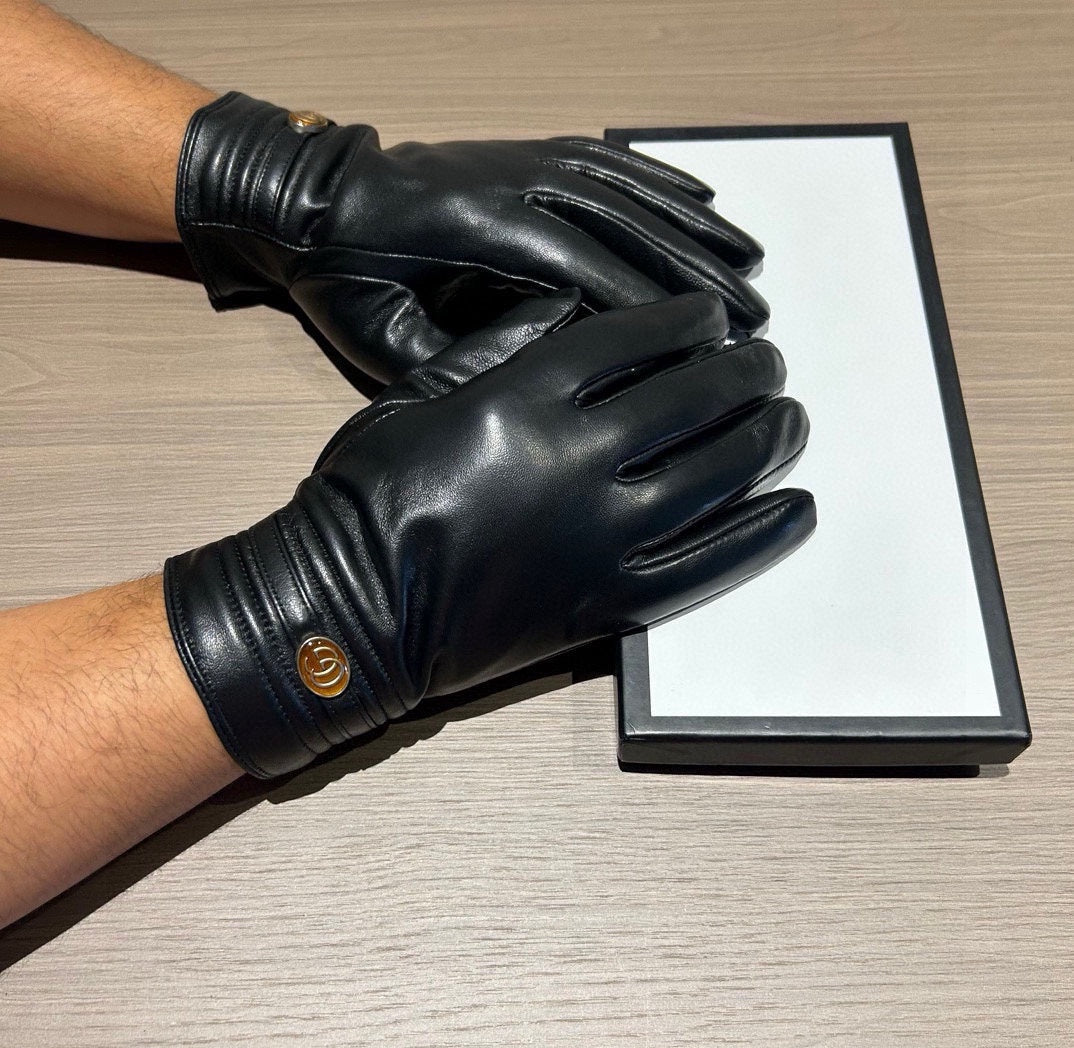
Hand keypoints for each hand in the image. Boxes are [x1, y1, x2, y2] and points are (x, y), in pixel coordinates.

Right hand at [164, 290, 812, 777]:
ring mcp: (600, 537)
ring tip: (791, 418)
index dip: (681, 321)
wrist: (352, 612)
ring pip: (713, 476)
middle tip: (769, 360)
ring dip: (764, 440)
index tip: (711, 315)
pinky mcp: (609, 601)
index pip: (629, 342)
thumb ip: (494, 347)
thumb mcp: (414, 396)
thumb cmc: (365, 498)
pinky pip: (706, 567)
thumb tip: (566, 311)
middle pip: (687, 400)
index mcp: (522, 400)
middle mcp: (575, 461)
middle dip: (740, 372)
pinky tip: (797, 510)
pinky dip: (759, 537)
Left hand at [176, 93, 769, 383]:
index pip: (584, 271)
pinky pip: (611, 160)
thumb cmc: (342, 278)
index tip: (705, 347)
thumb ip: (451, 362)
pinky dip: (664, 179)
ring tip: (754, 265)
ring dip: (697, 228)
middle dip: (696, 276)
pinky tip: (709, 198)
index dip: (648, 308)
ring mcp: (524, 160)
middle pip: (626, 227)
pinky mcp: (527, 153)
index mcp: (476, 230)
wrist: (308, 203)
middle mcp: (513, 183)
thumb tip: (533, 378)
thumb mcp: (378, 338)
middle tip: (754, 319)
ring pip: (631, 191)